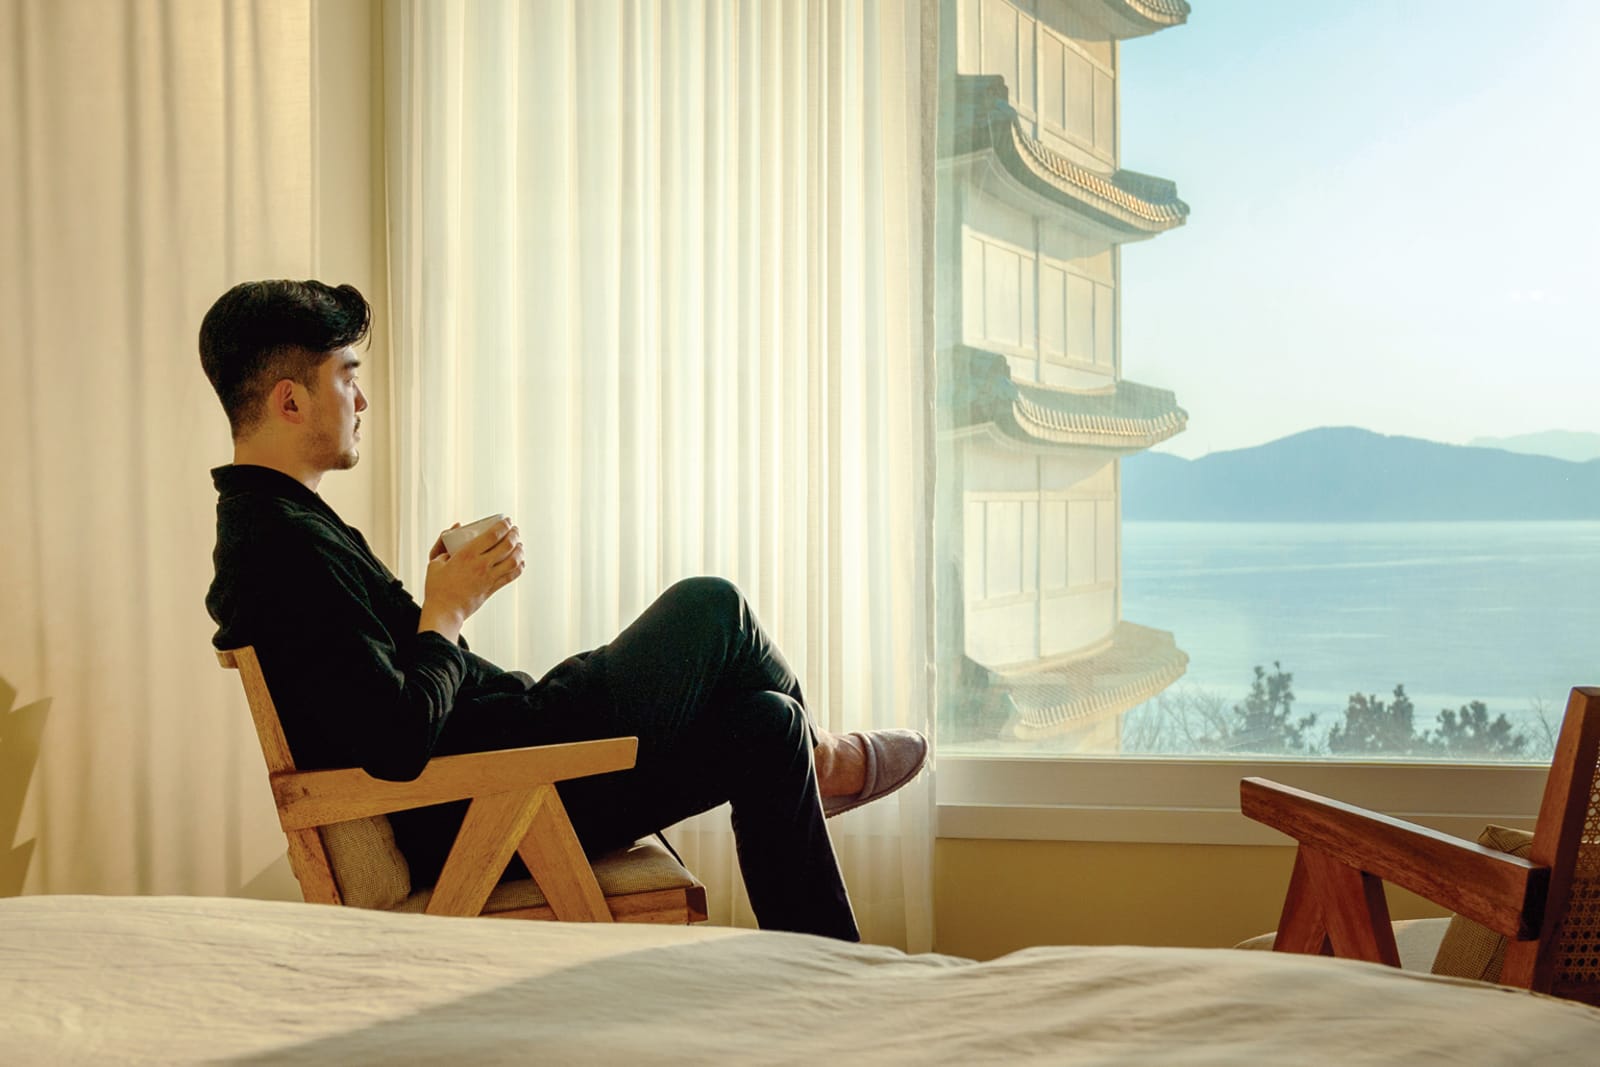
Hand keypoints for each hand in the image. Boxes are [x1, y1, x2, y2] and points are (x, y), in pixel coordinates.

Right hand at [418, 518, 524, 640]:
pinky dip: (519, 567)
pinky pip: (511, 576)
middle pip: (507, 545)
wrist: (444, 611)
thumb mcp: (435, 562)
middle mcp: (481, 564)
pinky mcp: (492, 588)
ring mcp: (489, 577)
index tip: (507, 521)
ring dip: (519, 550)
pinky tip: (520, 562)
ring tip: (519, 544)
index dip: (504, 525)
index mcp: (467, 555)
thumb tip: (455, 528)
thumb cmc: (438, 588)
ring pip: (514, 560)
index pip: (493, 535)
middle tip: (515, 530)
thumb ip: (444, 544)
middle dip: (514, 534)